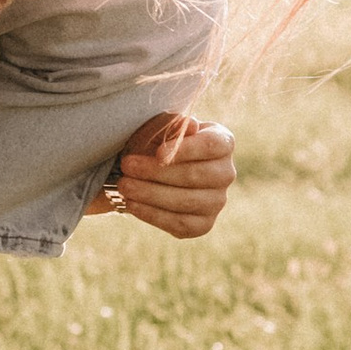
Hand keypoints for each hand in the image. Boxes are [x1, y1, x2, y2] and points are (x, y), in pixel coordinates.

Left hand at [95, 113, 236, 238]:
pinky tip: (132, 204)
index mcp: (222, 142)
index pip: (212, 145)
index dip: (186, 150)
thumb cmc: (156, 142)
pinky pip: (181, 224)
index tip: (157, 153)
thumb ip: (173, 124)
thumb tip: (191, 126)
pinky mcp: (203, 225)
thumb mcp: (160, 127)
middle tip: (127, 166)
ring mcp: (217, 201)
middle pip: (196, 175)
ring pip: (186, 201)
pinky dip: (153, 214)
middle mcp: (225, 173)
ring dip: (150, 193)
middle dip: (157, 172)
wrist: (147, 170)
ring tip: (124, 185)